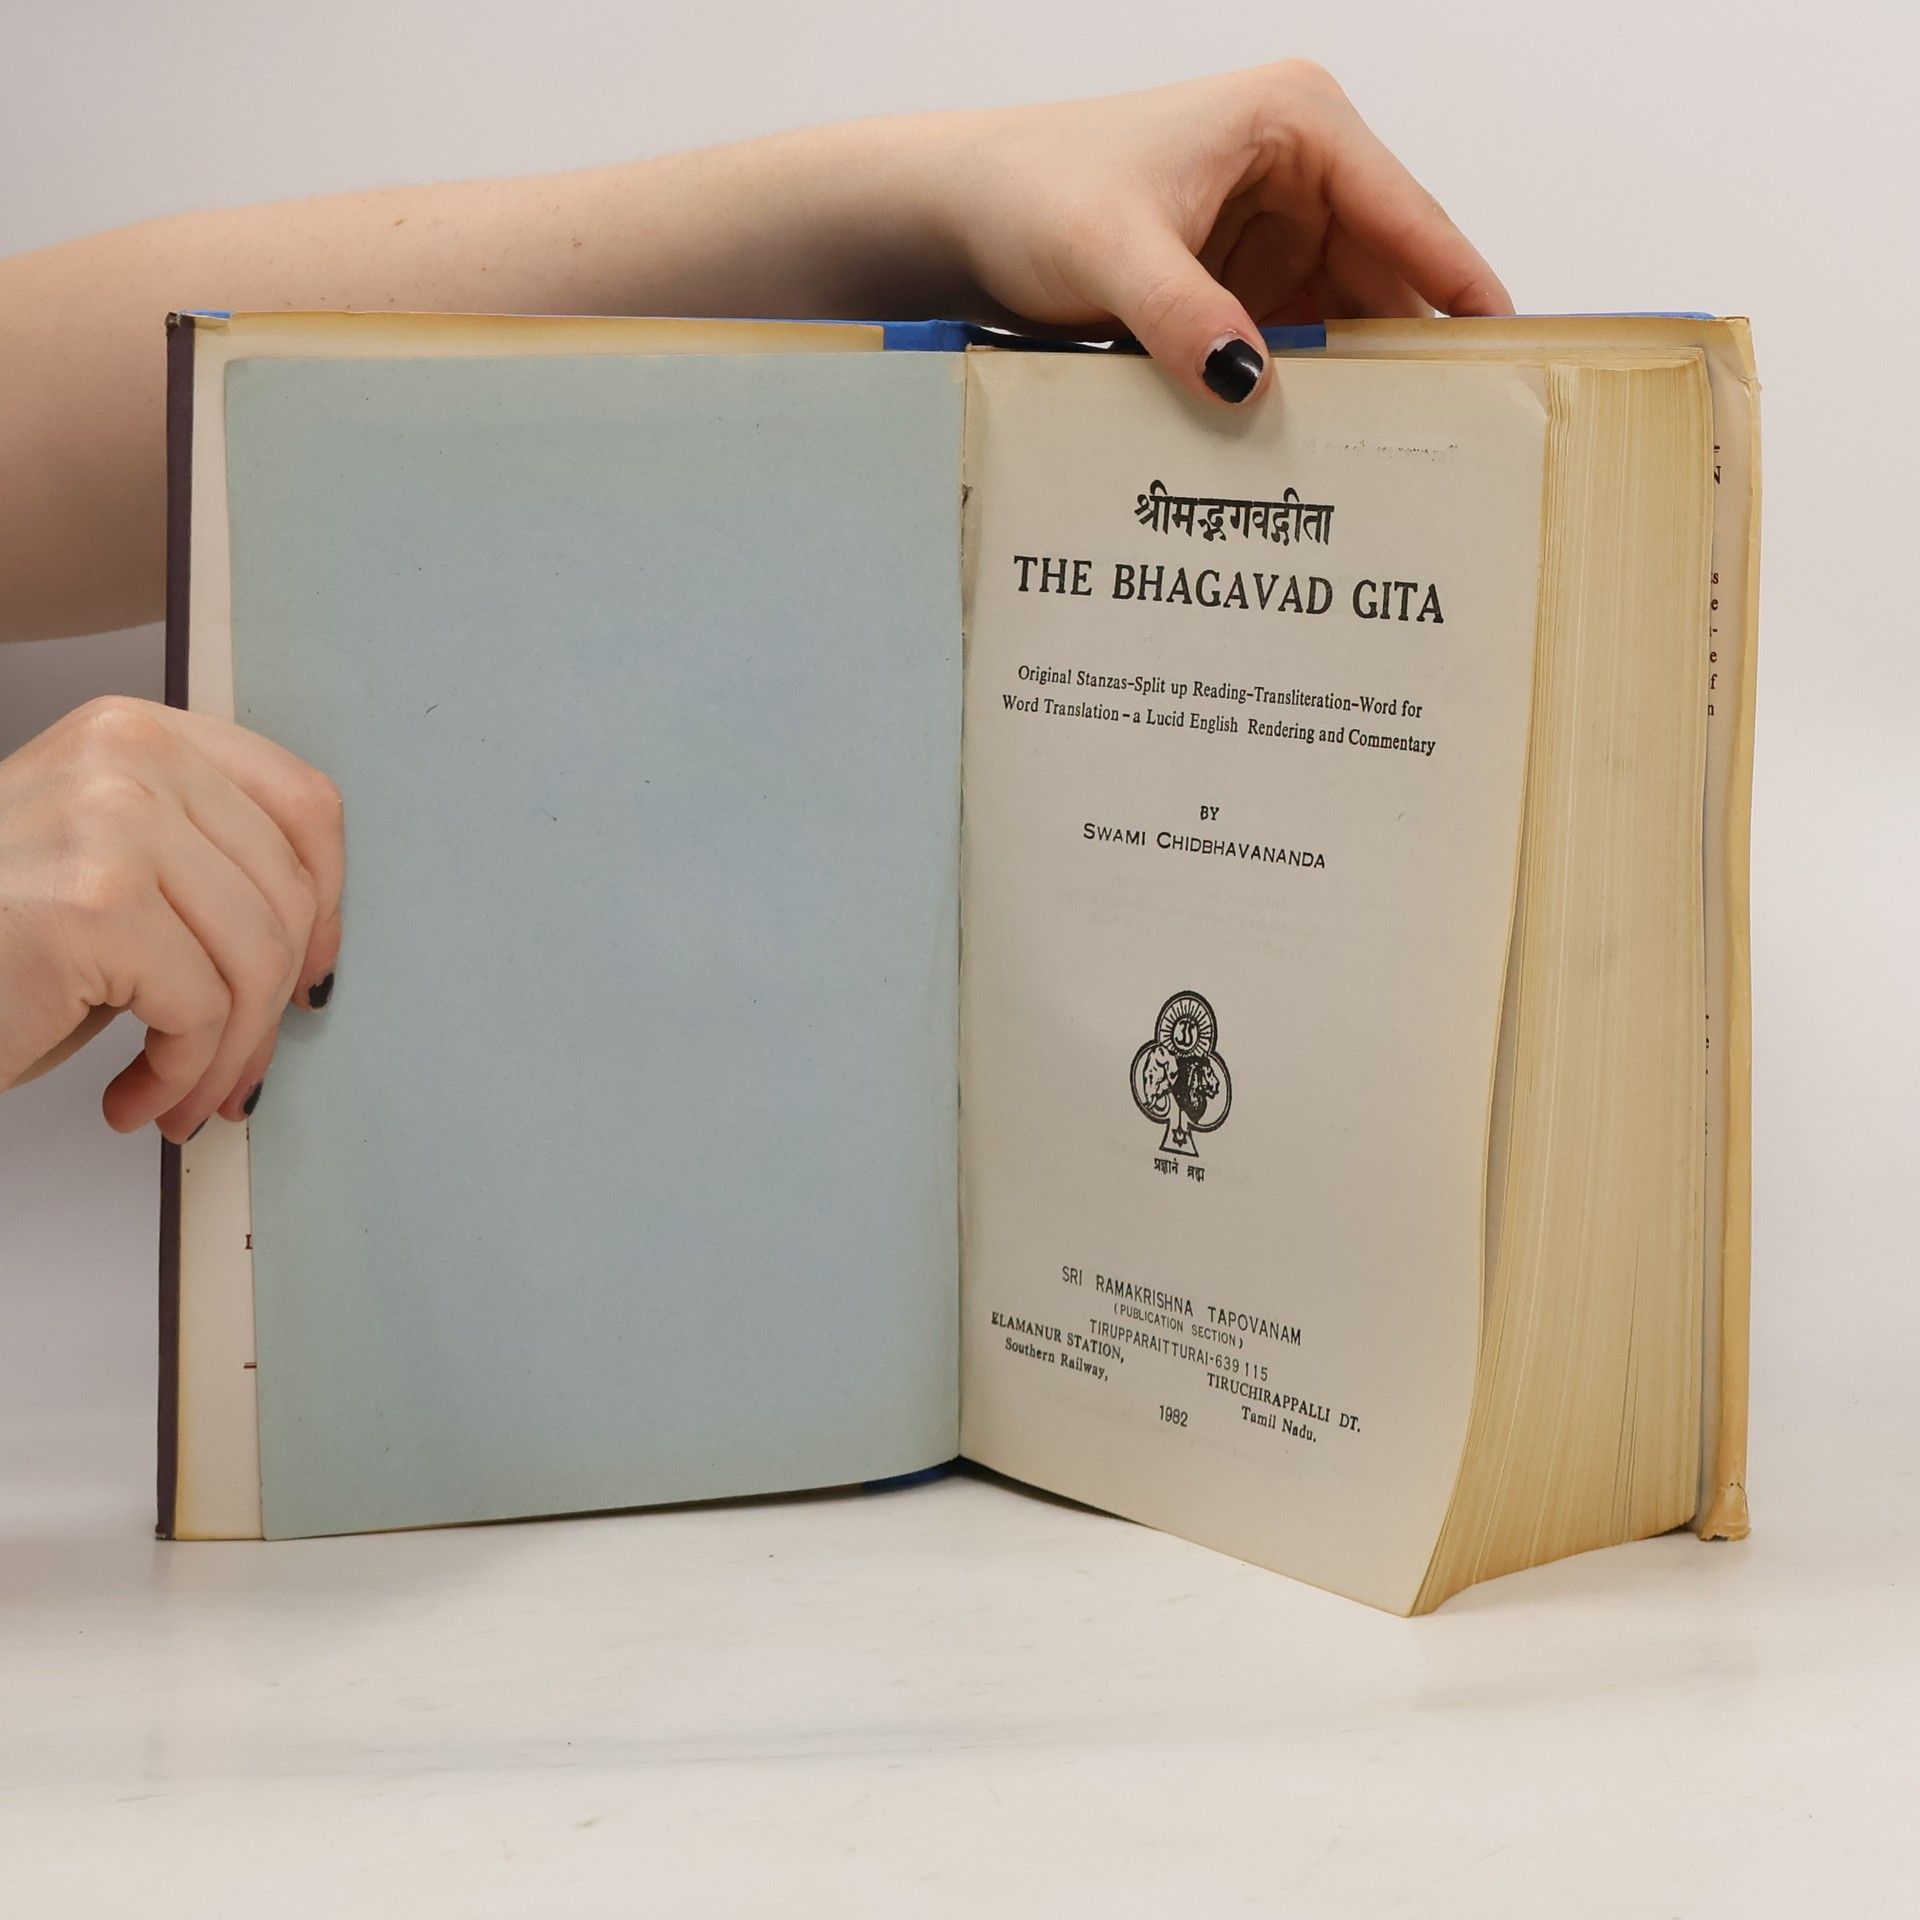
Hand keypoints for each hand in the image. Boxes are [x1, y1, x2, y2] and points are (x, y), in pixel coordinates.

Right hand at [0, 697, 343, 1139]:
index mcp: (139, 734)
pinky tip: (132, 1100)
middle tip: (234, 1077)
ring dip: (226, 1058)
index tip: (312, 976)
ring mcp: (111, 820)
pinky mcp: (93, 904)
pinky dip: (178, 1077)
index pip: (304, 804)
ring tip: (181, 1101)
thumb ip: (202, 869)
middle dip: (270, 1010)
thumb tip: (315, 943)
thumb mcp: (109, 871)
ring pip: (254, 961)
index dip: (328, 906)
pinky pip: (199, 1010)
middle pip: (288, 896)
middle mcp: (129, 757)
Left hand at [925, 62, 1512, 402]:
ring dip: (1354, 388)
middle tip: (1449, 449)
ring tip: (1391, 467)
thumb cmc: (1031, 191)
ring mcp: (1273, 230)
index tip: (1510, 359)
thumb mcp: (1109, 252)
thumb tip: (1248, 382)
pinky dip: (1301, 395)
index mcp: (1298, 124)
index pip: (1409, 217)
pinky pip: (1294, 345)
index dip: (1463, 292)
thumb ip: (1180, 315)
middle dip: (1408, 359)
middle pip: (1387, 278)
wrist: (963, 213)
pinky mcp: (1241, 283)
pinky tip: (1317, 453)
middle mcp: (1301, 171)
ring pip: (1344, 322)